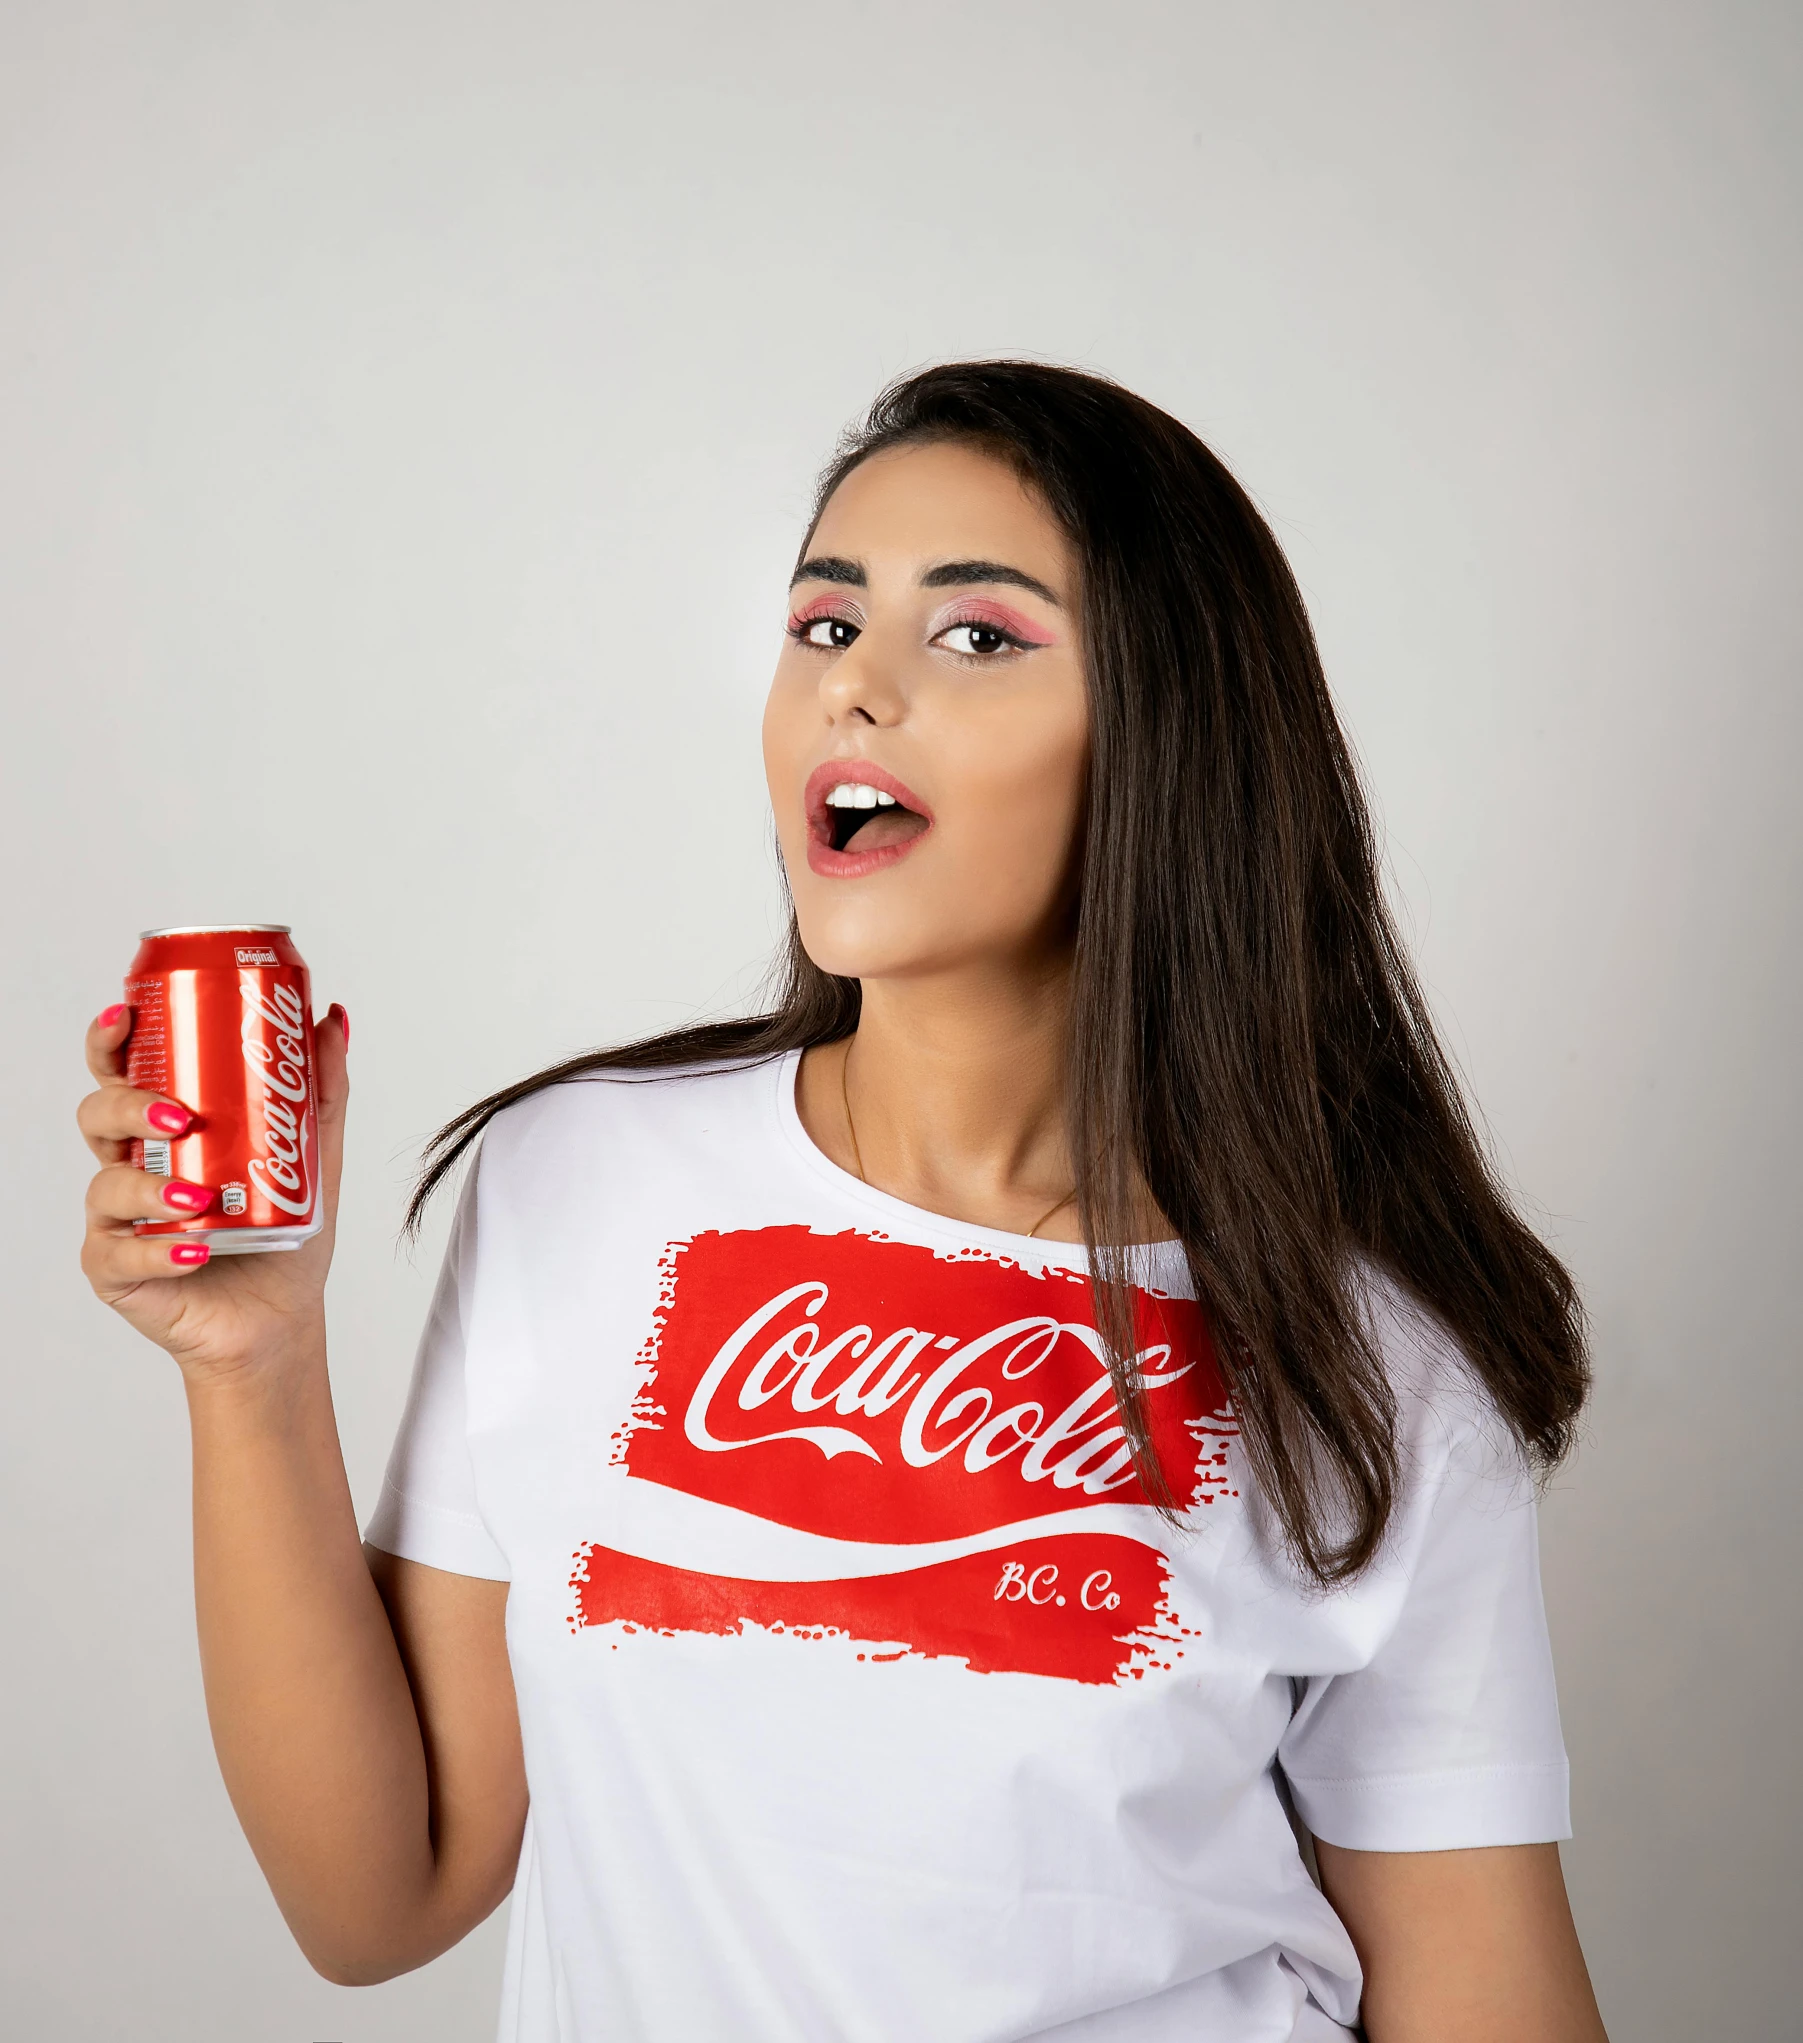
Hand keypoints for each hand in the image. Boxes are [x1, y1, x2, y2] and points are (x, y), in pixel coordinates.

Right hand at [77, 1001, 349, 1382]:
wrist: (281, 1315)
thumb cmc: (283, 1229)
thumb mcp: (314, 1153)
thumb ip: (321, 1088)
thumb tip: (330, 1017)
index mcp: (165, 1127)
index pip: (124, 1070)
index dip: (111, 1039)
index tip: (127, 1014)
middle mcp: (132, 1164)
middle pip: (99, 1114)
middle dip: (130, 1106)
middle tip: (180, 1117)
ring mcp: (118, 1218)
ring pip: (106, 1183)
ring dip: (149, 1186)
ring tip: (198, 1198)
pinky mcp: (115, 1269)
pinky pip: (120, 1253)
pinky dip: (159, 1250)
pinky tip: (194, 1250)